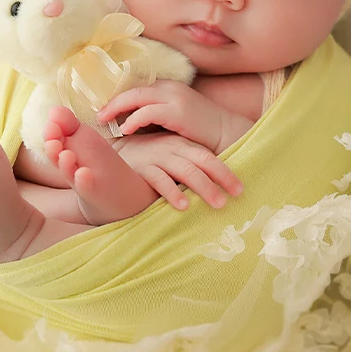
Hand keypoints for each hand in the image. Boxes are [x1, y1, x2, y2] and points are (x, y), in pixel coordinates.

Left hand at [98, 80, 250, 154]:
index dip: (118, 97)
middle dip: (112, 101)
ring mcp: (174, 98)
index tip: (103, 109)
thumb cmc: (200, 132)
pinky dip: (133, 120)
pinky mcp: (178, 112)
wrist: (228, 134)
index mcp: (169, 88)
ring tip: (104, 121)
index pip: (137, 87)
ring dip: (117, 108)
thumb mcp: (175, 119)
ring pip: (137, 97)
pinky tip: (125, 130)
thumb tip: (130, 124)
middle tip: (97, 114)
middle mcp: (170, 88)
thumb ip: (155, 117)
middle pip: (132, 89)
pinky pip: (147, 112)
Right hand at [112, 132, 243, 210]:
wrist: (110, 154)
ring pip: (186, 170)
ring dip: (204, 187)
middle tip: (237, 195)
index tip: (241, 189)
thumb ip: (188, 165)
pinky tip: (184, 206)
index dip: (226, 172)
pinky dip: (172, 193)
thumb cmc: (146, 159)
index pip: (209, 157)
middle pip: (203, 162)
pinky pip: (159, 180)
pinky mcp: (141, 168)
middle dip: (222, 178)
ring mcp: (157, 157)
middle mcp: (173, 149)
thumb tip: (215, 187)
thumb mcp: (169, 156)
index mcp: (183, 145)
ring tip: (218, 203)